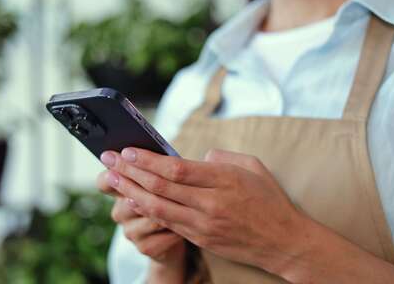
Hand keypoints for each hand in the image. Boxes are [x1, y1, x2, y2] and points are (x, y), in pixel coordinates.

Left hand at [100, 148, 305, 275]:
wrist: (284, 242)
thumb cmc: (270, 200)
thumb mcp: (253, 167)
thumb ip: (221, 158)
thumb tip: (196, 157)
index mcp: (223, 180)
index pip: (175, 168)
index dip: (147, 159)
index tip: (128, 150)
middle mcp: (210, 203)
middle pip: (160, 186)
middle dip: (129, 171)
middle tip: (108, 159)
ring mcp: (203, 223)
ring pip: (158, 207)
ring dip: (131, 191)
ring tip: (111, 179)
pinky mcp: (200, 238)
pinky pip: (167, 223)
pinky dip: (147, 210)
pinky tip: (132, 200)